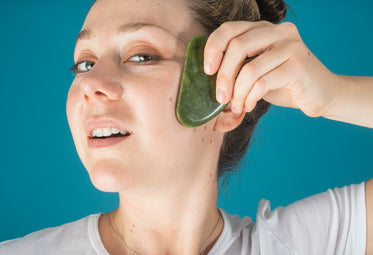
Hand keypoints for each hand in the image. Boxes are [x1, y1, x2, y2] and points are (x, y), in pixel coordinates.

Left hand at [204, 21, 338, 117]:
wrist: (321, 95)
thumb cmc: (283, 84)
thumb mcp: (256, 72)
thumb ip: (237, 68)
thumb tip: (207, 80)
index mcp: (264, 29)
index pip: (230, 29)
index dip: (213, 48)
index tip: (207, 71)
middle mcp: (279, 31)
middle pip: (237, 46)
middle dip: (223, 76)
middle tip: (220, 98)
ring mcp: (291, 46)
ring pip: (249, 69)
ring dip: (237, 93)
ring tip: (236, 106)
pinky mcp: (299, 66)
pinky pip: (263, 83)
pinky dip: (250, 98)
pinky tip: (249, 106)